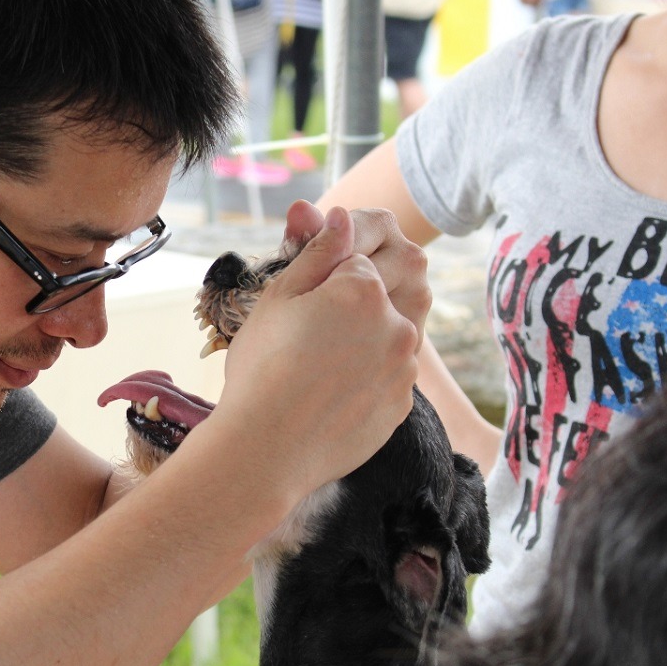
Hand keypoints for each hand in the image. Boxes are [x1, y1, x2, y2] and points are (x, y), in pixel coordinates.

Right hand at [210, 206, 420, 499]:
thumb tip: (341, 215)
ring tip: (312, 375)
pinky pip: (384, 381)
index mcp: (366, 288)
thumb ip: (317, 253)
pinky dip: (361, 385)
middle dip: (345, 314)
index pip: (352, 265)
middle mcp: (399, 325)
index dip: (320, 286)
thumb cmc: (261, 368)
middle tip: (301, 345)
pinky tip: (325, 400)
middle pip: (373, 303)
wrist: (265, 450)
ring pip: (381, 343)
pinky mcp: (402, 406)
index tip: (296, 314)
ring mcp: (404, 370)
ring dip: (356, 349)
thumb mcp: (278, 298)